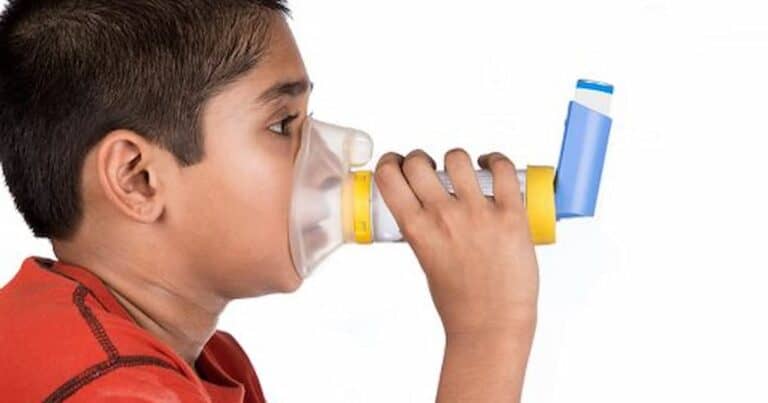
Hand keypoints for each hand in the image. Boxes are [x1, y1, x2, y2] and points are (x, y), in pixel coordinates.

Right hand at [374, 148, 538, 337]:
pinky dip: (496, 160)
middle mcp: (443, 216)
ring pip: (457, 157)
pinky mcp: (510, 215)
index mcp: (417, 230)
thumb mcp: (425, 260)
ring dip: (456, 159)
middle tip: (430, 168)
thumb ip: (423, 230)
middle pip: (418, 161)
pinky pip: (503, 169)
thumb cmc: (460, 302)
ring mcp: (478, 213)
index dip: (391, 162)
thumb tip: (426, 205)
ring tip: (463, 169)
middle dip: (420, 159)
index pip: (389, 176)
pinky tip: (492, 165)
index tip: (397, 163)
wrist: (492, 326)